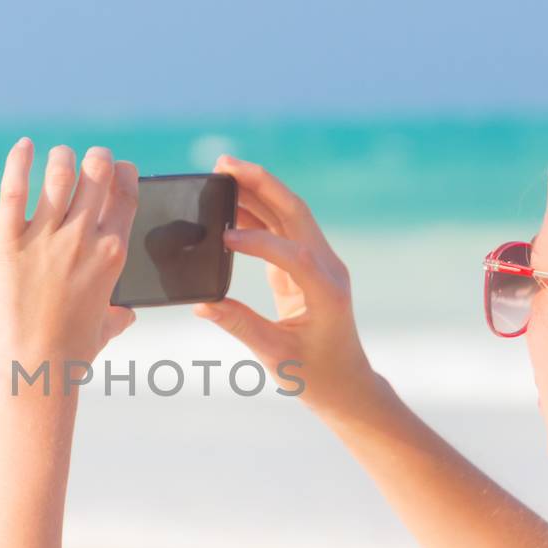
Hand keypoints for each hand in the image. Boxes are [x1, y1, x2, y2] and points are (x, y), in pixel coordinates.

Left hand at [0, 139, 140, 376]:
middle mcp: (82, 239)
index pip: (127, 193)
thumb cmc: (71, 355)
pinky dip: (19, 161)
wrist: (33, 371)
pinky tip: (23, 146)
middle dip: (95, 158)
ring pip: (59, 174)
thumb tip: (128, 315)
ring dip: (61, 159)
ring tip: (58, 157)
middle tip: (88, 158)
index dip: (123, 172)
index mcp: (112, 254)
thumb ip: (118, 316)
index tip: (117, 168)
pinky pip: (13, 189)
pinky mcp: (6, 242)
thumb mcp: (104, 330)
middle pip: (96, 172)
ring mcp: (44, 238)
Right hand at [193, 154, 379, 423]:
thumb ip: (239, 325)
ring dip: (256, 191)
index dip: (258, 242)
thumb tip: (202, 303)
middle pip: (294, 211)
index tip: (223, 238)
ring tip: (220, 174)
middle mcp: (328, 267)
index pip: (293, 254)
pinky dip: (255, 214)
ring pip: (288, 213)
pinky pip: (281, 230)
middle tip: (224, 163)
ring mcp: (319, 262)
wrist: (346, 384)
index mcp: (326, 291)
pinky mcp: (306, 265)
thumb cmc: (315, 375)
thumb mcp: (275, 355)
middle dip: (260, 183)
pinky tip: (228, 208)